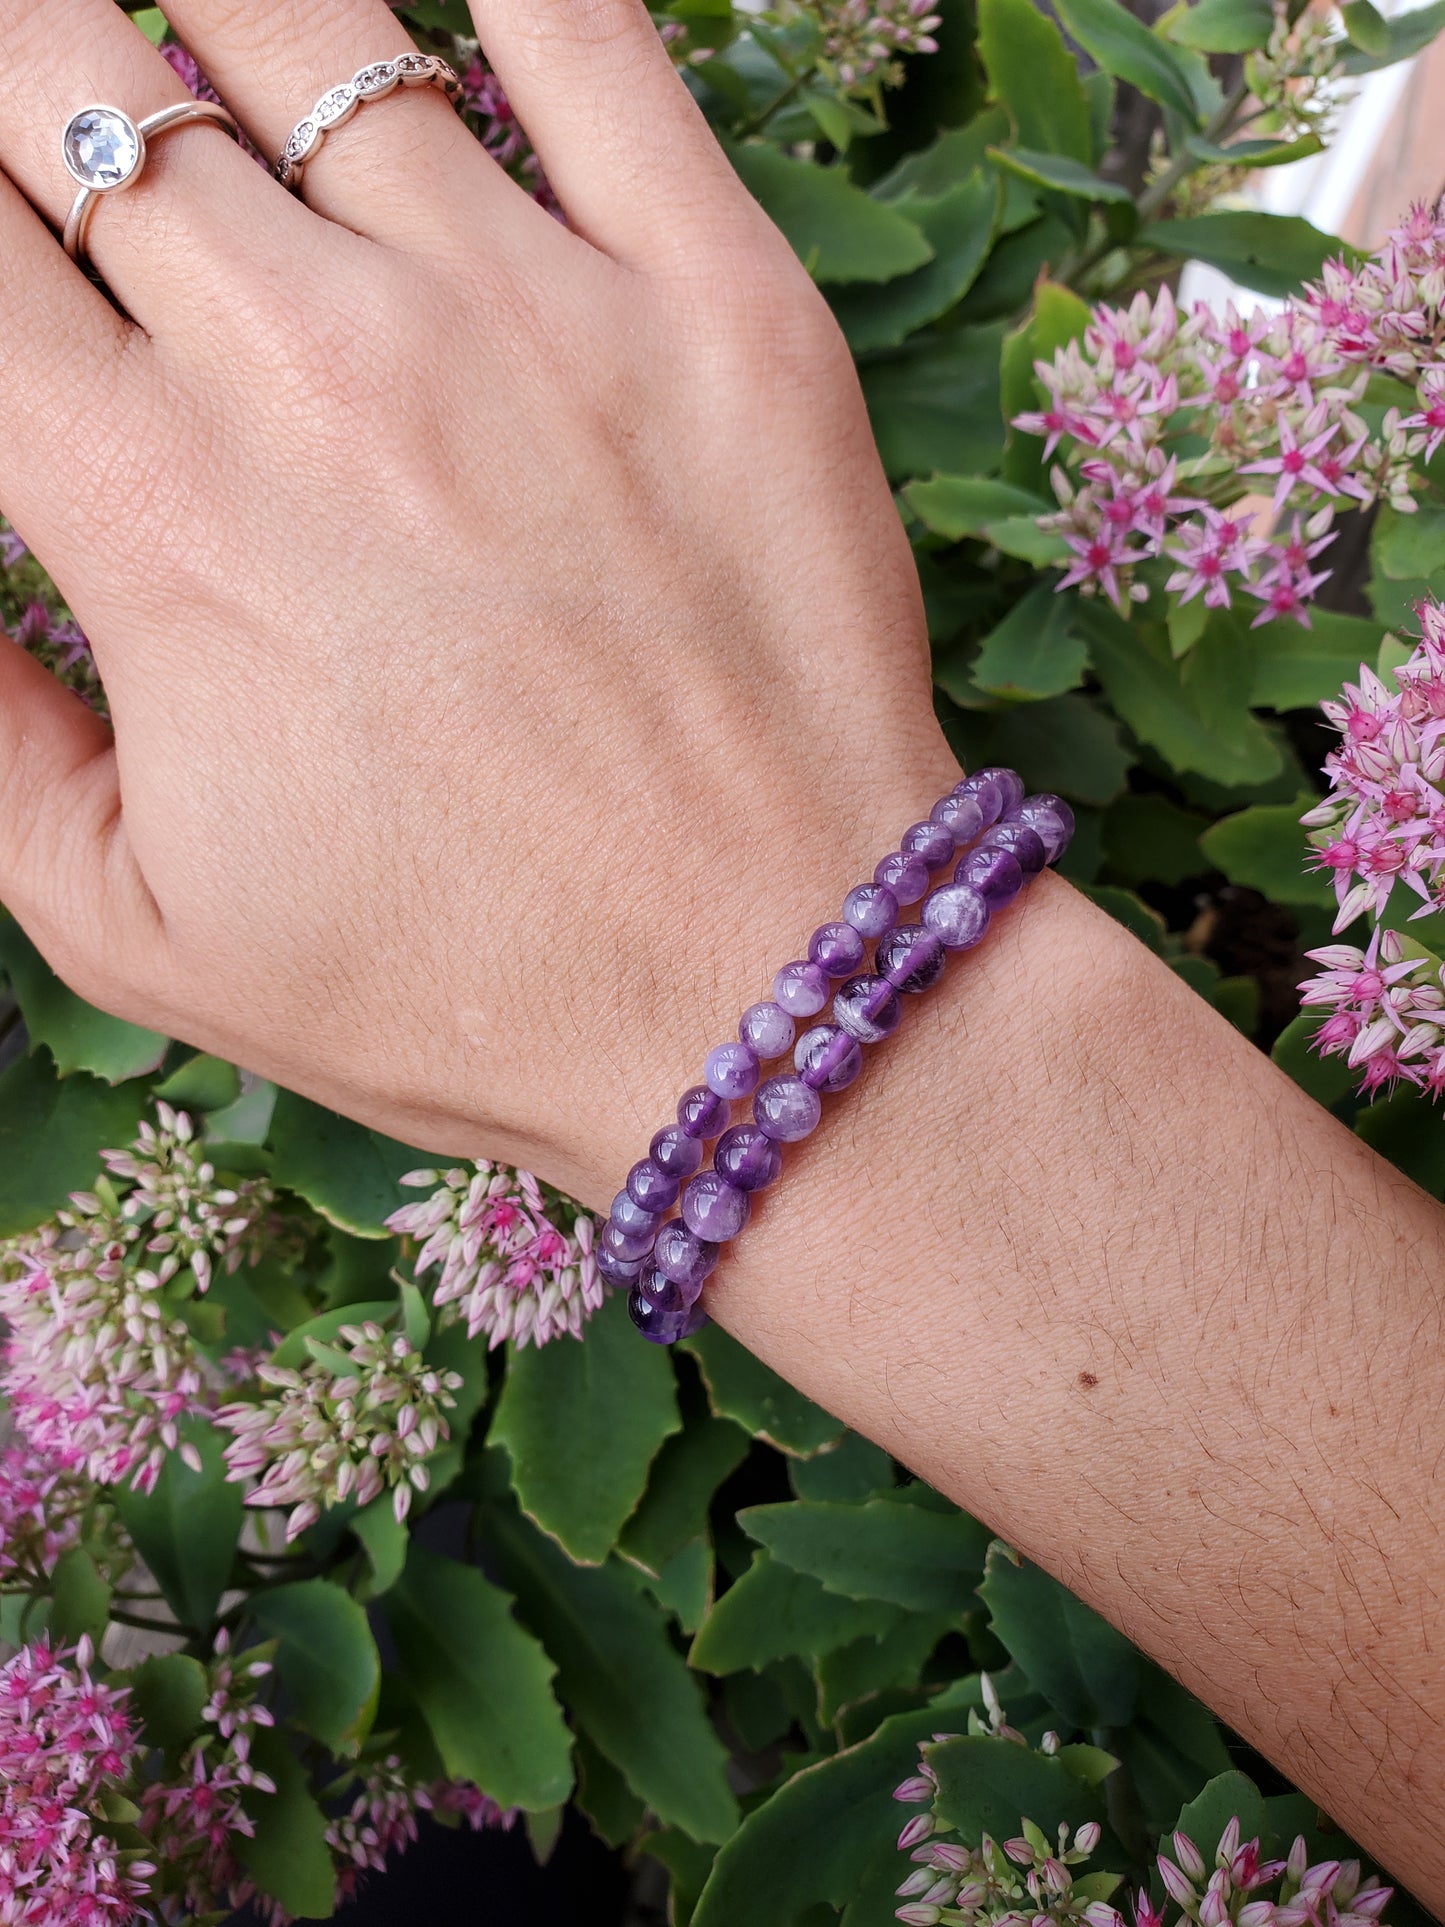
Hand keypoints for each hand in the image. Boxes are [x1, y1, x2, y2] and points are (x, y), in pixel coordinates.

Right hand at [0, 0, 957, 1202]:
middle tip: (84, 153)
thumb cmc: (468, 986)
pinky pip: (581, 27)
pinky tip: (443, 25)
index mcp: (155, 513)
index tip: (9, 250)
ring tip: (236, 108)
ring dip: (222, 34)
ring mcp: (533, 310)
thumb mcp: (140, 927)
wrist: (768, 998)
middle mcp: (321, 368)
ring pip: (298, 19)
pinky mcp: (718, 300)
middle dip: (43, 90)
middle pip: (82, 78)